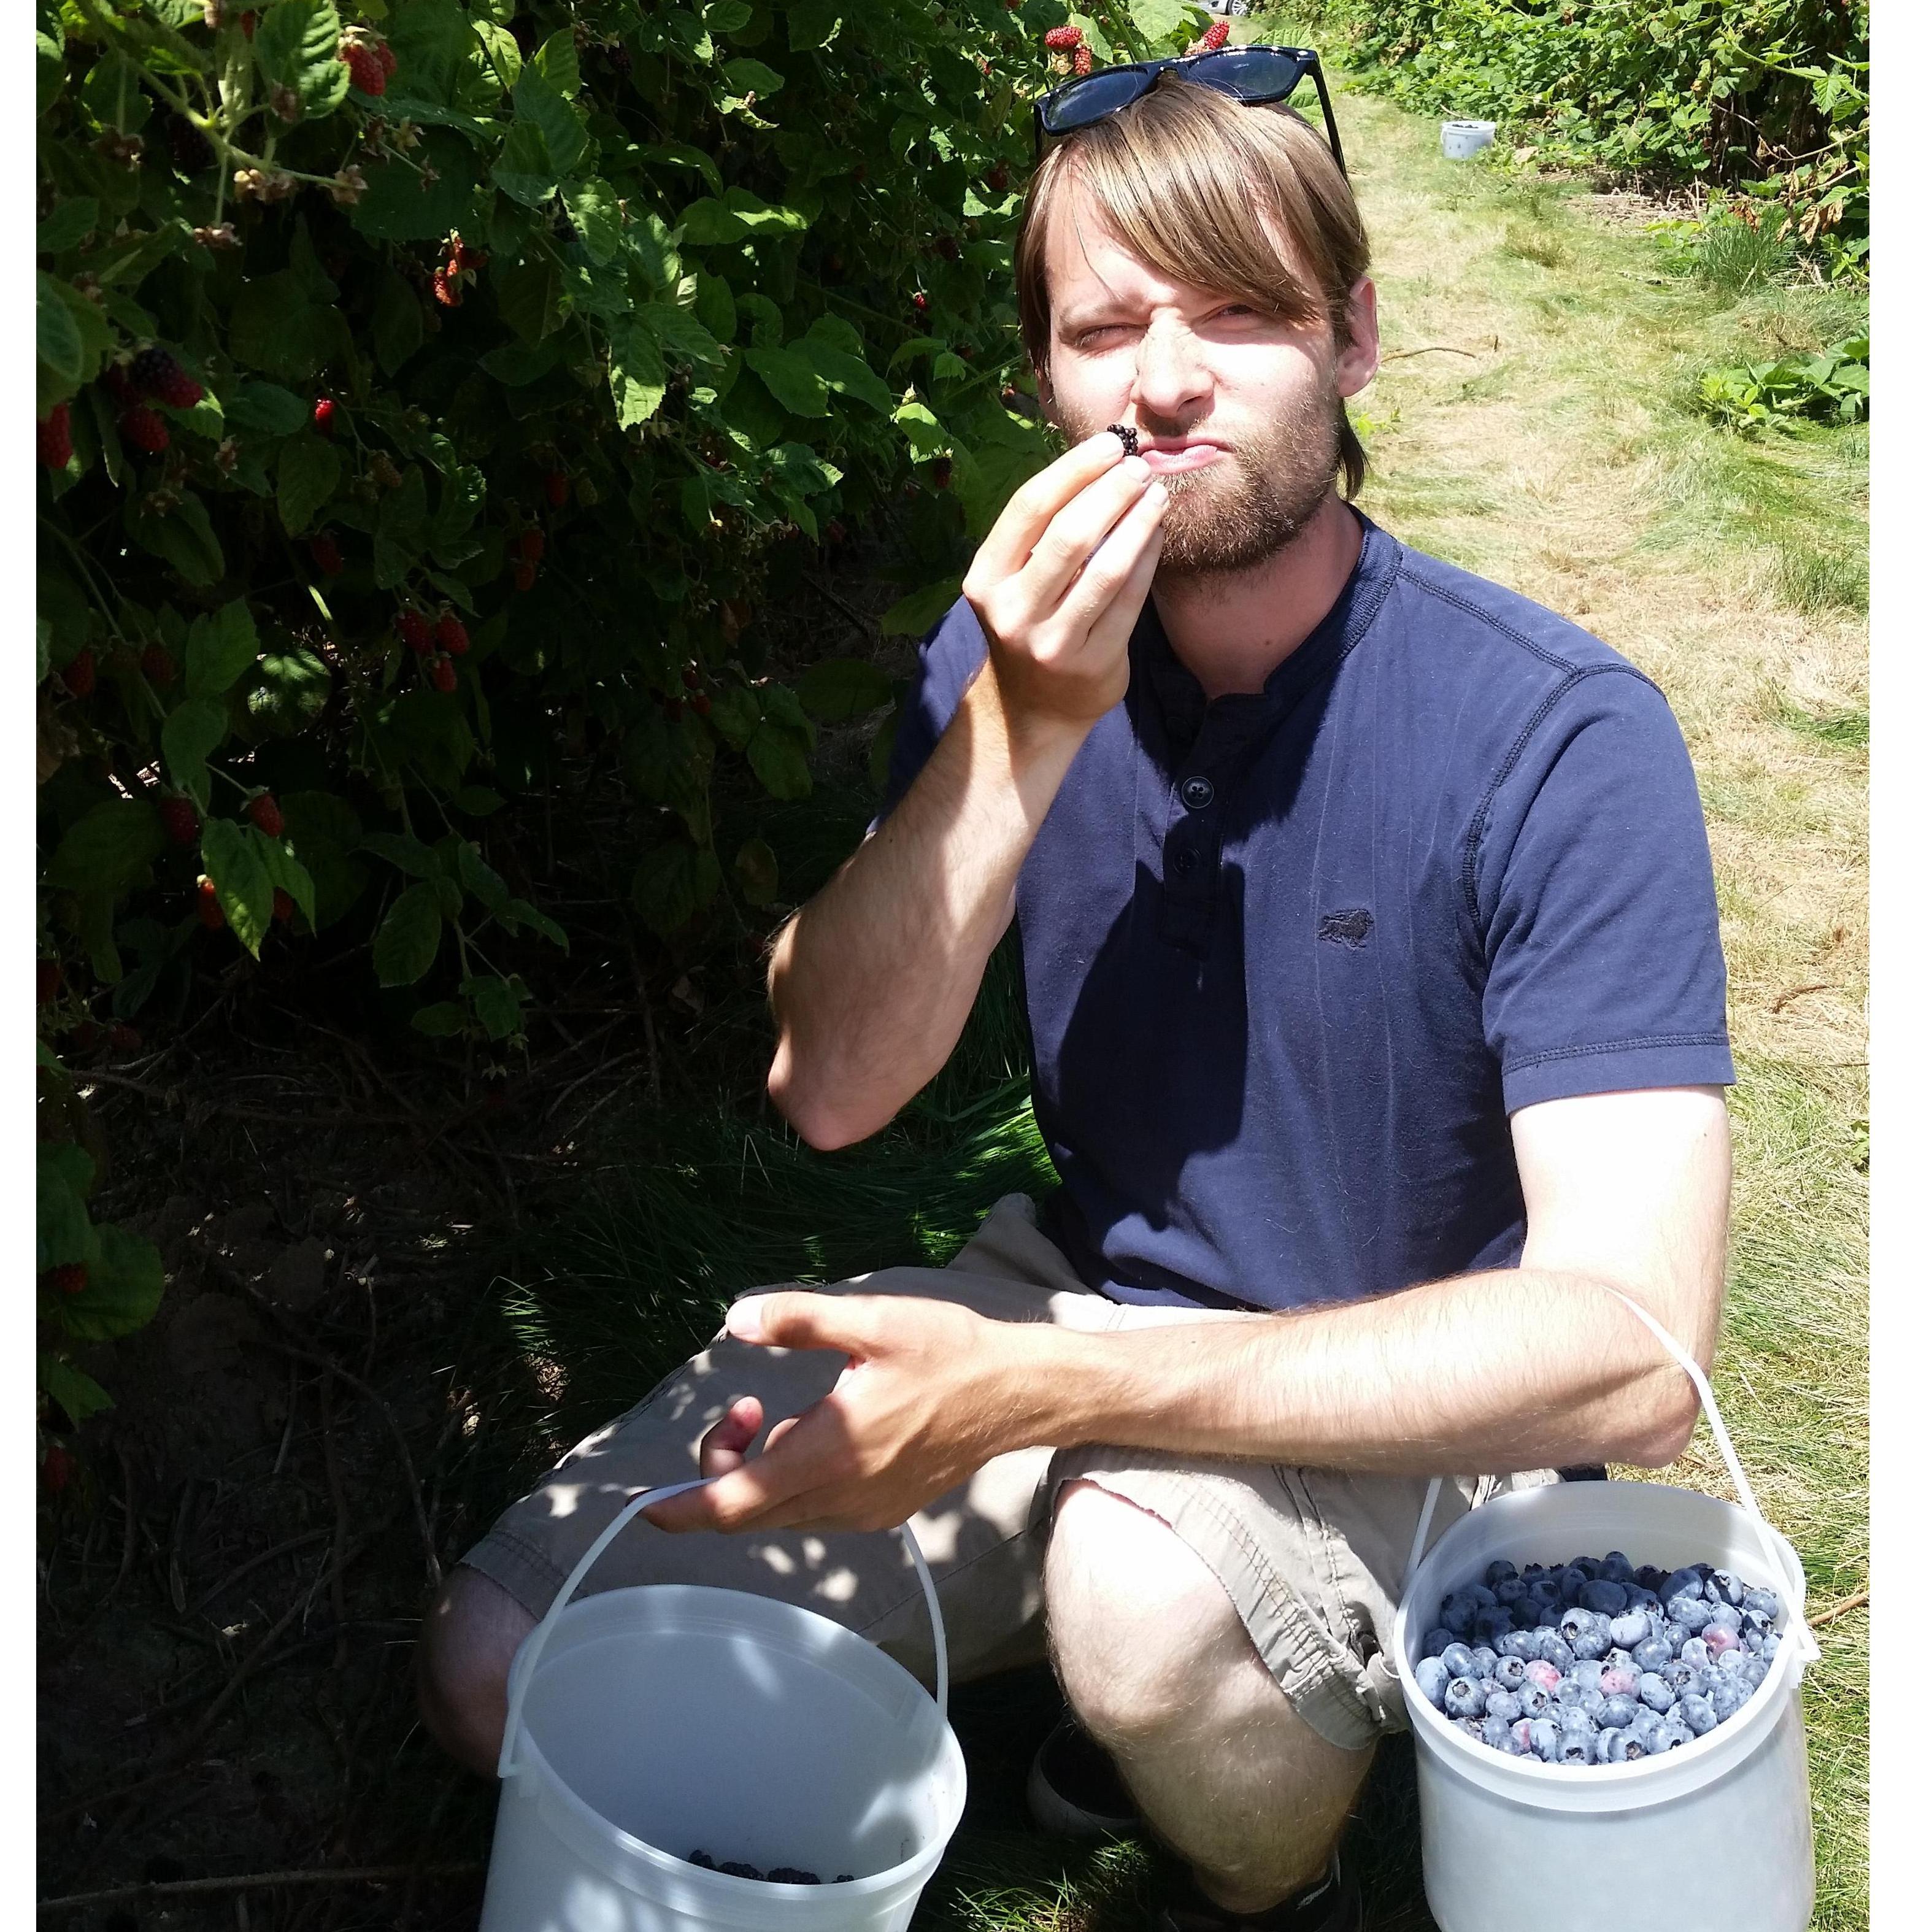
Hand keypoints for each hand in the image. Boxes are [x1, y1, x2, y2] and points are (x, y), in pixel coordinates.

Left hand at [643, 1292, 1046, 1535]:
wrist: (1017, 1393)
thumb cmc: (948, 1352)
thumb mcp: (872, 1320)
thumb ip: (798, 1319)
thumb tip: (734, 1318)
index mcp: (830, 1454)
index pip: (734, 1503)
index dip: (681, 1510)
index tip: (643, 1509)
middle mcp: (842, 1497)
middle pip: (748, 1511)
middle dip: (722, 1466)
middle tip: (744, 1406)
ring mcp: (864, 1512)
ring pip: (781, 1511)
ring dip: (761, 1469)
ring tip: (783, 1410)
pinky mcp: (882, 1511)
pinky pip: (815, 1509)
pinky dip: (795, 1478)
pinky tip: (824, 1430)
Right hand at [961, 430, 1167, 738]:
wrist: (1032, 708)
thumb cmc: (1031, 624)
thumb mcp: (1015, 581)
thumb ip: (1044, 532)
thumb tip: (1101, 461)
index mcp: (986, 578)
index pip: (1029, 508)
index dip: (1074, 469)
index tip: (1110, 444)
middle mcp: (1011, 610)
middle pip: (1068, 534)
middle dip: (1111, 491)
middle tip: (1141, 467)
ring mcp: (1051, 641)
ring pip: (1104, 568)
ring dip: (1138, 522)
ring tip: (1157, 493)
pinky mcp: (1090, 662)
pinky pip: (1129, 601)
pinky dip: (1148, 560)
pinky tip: (1158, 532)